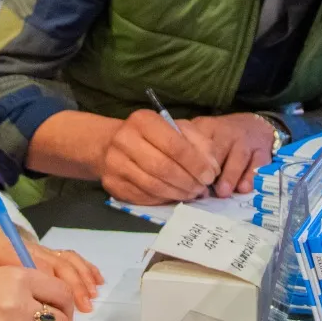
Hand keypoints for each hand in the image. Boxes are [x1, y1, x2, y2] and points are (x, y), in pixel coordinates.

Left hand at [0, 220, 103, 311]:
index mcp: (11, 251)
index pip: (36, 267)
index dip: (51, 286)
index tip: (60, 307)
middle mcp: (31, 249)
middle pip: (58, 264)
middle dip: (74, 285)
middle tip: (85, 307)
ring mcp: (42, 249)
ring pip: (67, 260)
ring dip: (82, 278)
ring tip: (92, 297)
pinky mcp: (48, 252)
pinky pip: (70, 257)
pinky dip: (85, 267)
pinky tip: (97, 280)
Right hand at [101, 110, 219, 204]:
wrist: (110, 144)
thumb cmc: (151, 136)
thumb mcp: (175, 129)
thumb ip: (198, 142)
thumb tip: (212, 167)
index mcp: (142, 121)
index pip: (174, 145)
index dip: (196, 163)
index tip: (210, 175)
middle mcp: (124, 140)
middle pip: (163, 167)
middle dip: (188, 181)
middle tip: (202, 189)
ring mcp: (115, 163)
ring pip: (153, 185)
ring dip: (178, 193)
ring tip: (192, 194)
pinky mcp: (112, 184)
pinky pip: (143, 197)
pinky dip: (163, 200)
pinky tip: (174, 197)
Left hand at [189, 113, 274, 196]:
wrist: (255, 126)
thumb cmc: (222, 139)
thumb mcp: (204, 138)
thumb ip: (193, 157)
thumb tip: (183, 185)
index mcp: (206, 127)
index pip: (195, 144)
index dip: (190, 163)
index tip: (185, 180)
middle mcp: (226, 131)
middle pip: (216, 150)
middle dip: (209, 170)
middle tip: (203, 188)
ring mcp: (246, 140)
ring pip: (238, 157)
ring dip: (229, 175)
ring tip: (223, 192)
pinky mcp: (262, 150)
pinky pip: (258, 163)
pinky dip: (251, 176)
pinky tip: (243, 188)